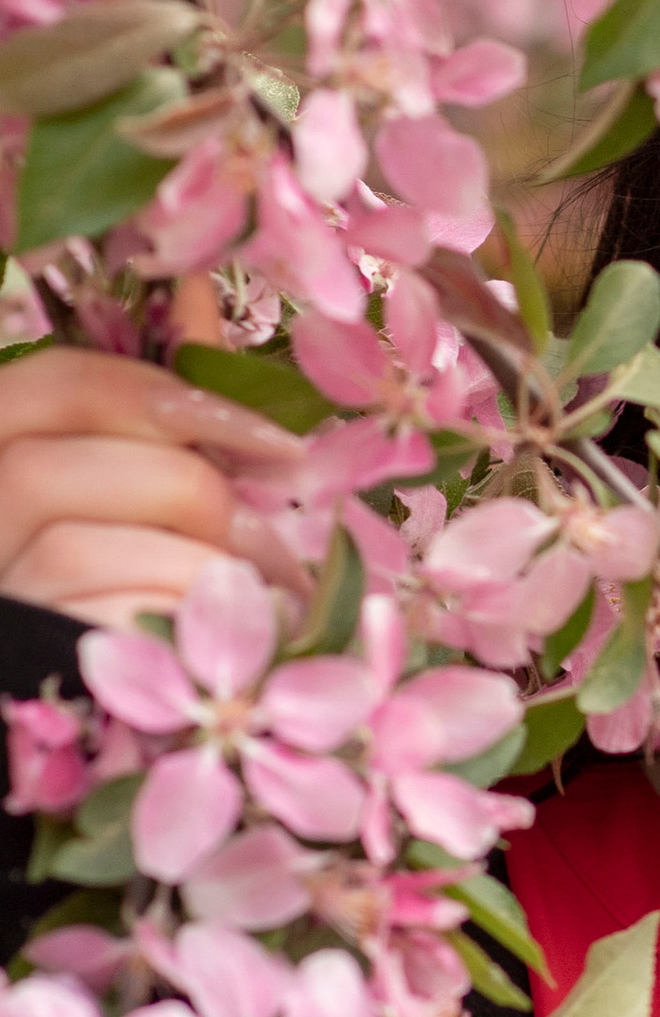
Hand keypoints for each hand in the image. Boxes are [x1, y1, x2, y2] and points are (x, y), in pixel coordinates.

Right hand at [0, 281, 307, 632]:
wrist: (102, 728)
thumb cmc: (132, 590)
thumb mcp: (138, 489)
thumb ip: (153, 412)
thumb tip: (195, 288)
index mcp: (0, 454)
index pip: (58, 383)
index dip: (170, 393)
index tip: (275, 440)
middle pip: (66, 464)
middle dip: (192, 496)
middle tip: (269, 542)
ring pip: (81, 547)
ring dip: (200, 572)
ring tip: (263, 600)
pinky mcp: (26, 652)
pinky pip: (104, 626)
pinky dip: (187, 630)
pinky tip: (231, 645)